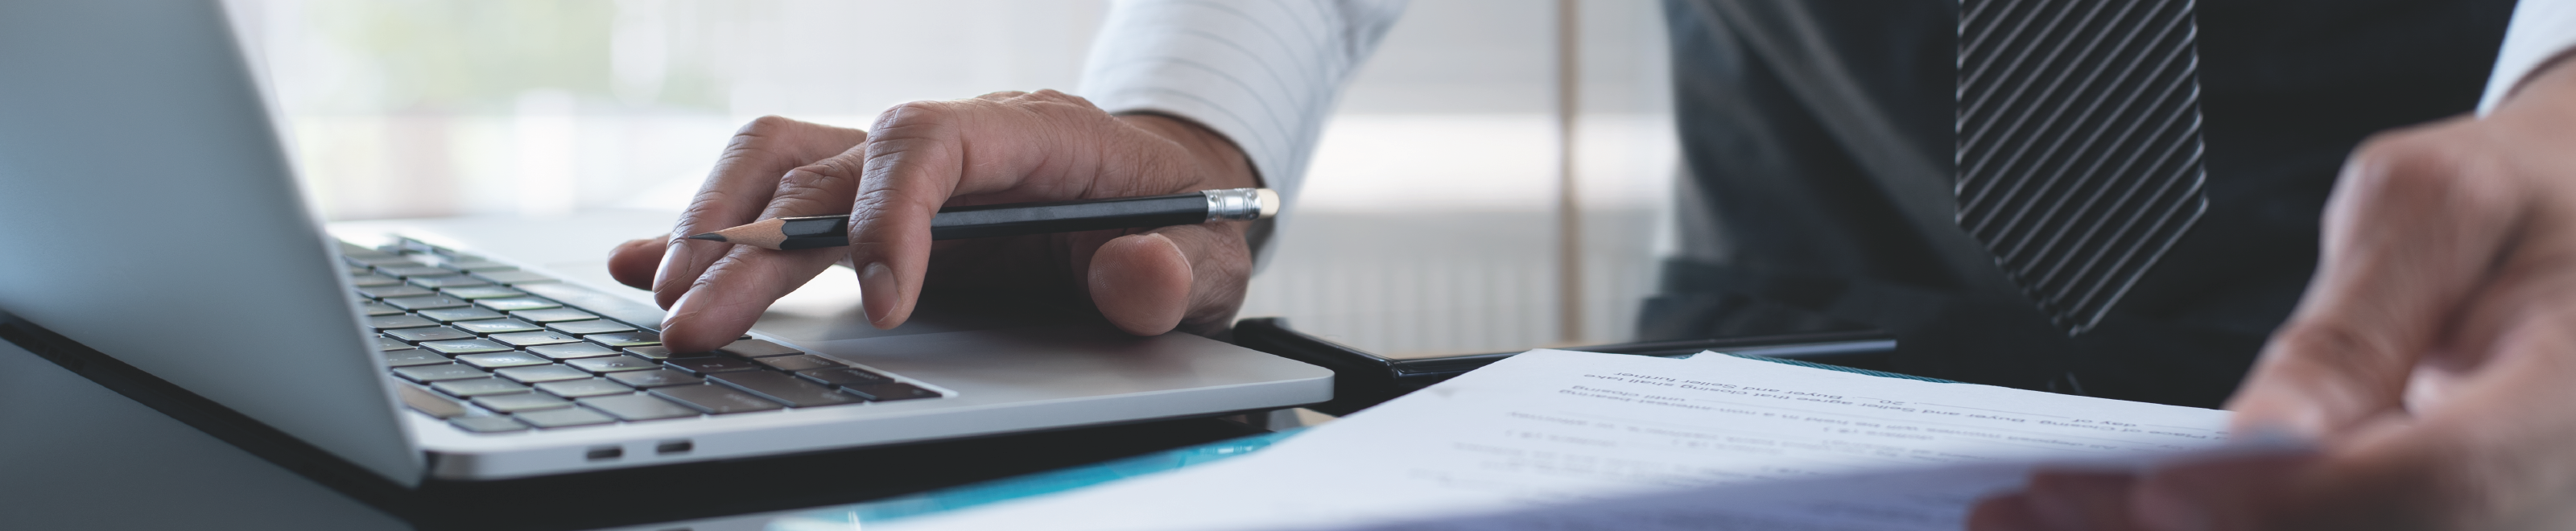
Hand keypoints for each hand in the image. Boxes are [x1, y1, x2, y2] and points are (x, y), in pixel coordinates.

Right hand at [606, 90, 1262, 351]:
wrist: (1167, 196)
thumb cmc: (1177, 222)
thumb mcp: (1205, 255)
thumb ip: (1168, 271)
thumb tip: (1134, 272)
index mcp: (1029, 133)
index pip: (931, 141)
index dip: (895, 214)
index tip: (889, 306)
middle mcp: (949, 136)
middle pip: (831, 163)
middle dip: (761, 245)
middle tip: (703, 324)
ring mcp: (901, 164)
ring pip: (784, 161)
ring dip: (718, 227)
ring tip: (668, 301)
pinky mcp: (872, 198)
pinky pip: (777, 189)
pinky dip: (710, 224)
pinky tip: (644, 267)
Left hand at [1969, 59, 2575, 529]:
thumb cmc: (2522, 210)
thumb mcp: (2441, 208)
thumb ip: (2355, 324)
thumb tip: (2265, 431)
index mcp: (2572, 403)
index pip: (2431, 484)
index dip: (2287, 504)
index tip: (2156, 489)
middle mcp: (2548, 501)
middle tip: (2032, 509)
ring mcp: (2500, 530)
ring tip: (2024, 523)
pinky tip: (2101, 520)